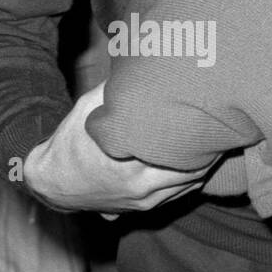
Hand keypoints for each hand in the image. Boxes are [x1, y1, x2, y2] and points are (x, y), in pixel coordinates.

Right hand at [23, 83, 214, 214]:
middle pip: (194, 169)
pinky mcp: (144, 208)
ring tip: (213, 143)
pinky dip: (190, 179)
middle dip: (208, 149)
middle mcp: (141, 185)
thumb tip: (137, 64)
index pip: (179, 149)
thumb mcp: (88, 106)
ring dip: (203, 165)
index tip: (208, 113)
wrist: (52, 182)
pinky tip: (196, 162)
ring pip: (190, 185)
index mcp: (129, 160)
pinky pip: (178, 195)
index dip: (198, 131)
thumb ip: (114, 89)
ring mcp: (144, 201)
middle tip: (219, 127)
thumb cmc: (70, 141)